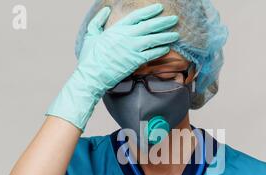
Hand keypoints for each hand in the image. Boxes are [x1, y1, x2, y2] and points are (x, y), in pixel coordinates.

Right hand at [46, 3, 179, 131]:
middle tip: (174, 19)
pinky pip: (152, 54)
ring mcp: (132, 48)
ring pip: (153, 39)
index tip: (159, 8)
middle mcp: (126, 36)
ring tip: (176, 34)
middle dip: (163, 21)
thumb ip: (98, 21)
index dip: (150, 11)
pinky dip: (160, 50)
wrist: (92, 75)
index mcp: (117, 29)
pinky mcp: (135, 61)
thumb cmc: (90, 57)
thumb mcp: (90, 35)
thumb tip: (106, 10)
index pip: (137, 16)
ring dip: (166, 36)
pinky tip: (168, 48)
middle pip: (149, 26)